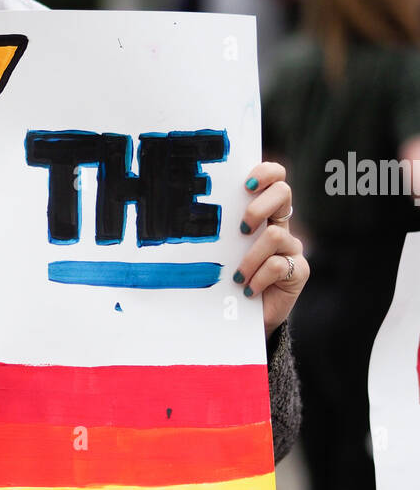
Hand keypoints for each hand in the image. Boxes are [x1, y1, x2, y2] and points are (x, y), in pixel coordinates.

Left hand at [234, 160, 308, 338]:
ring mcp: (292, 248)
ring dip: (250, 258)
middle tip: (242, 229)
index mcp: (263, 214)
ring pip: (275, 235)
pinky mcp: (299, 270)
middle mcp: (281, 225)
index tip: (245, 185)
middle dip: (259, 207)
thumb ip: (219, 231)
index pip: (274, 178)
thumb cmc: (225, 280)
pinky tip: (249, 290)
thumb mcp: (219, 251)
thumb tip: (190, 214)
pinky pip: (279, 265)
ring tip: (238, 277)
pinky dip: (259, 278)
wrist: (241, 317)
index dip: (265, 173)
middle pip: (283, 192)